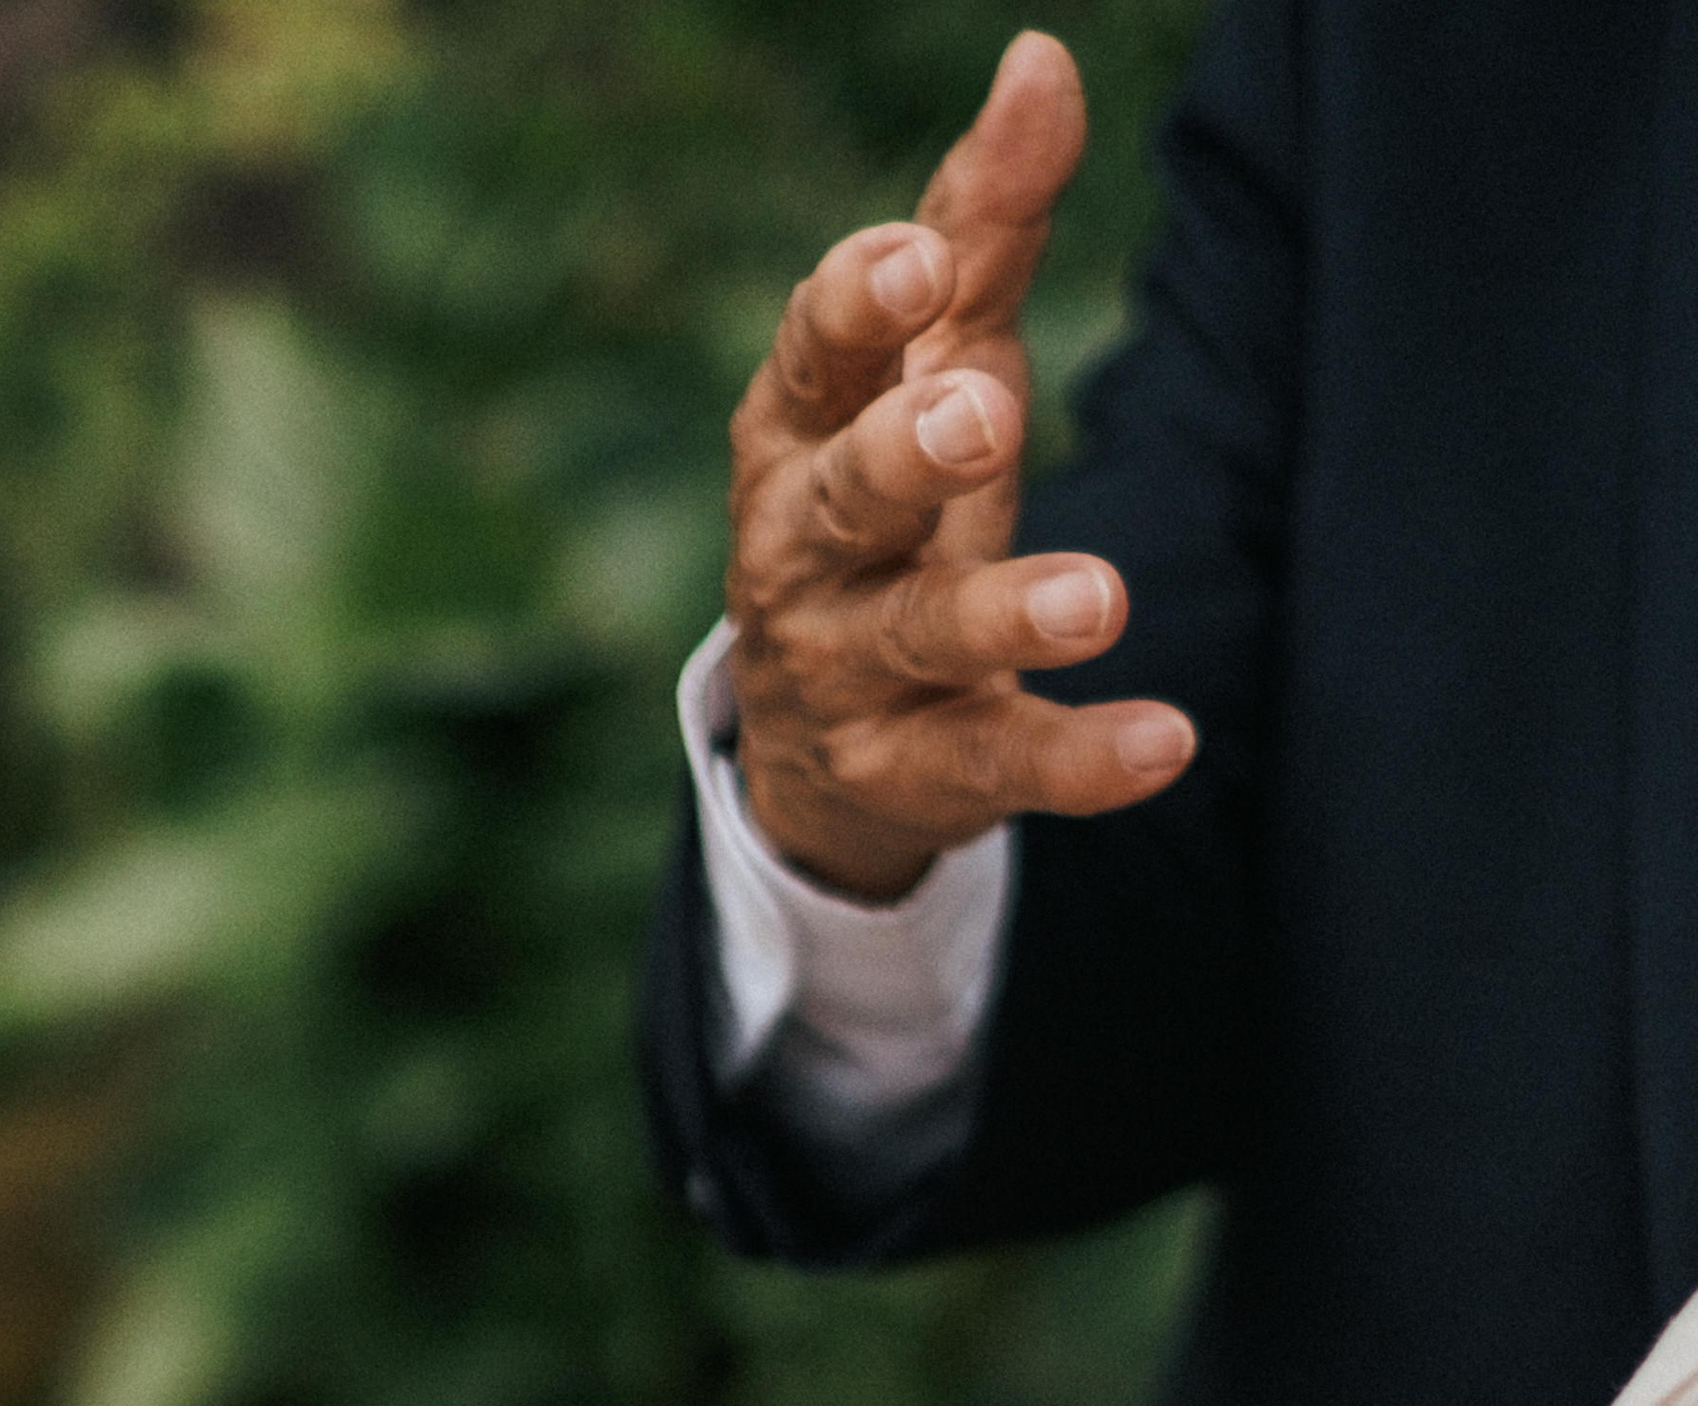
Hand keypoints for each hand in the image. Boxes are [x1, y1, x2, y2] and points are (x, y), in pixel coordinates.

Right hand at [725, 28, 1193, 900]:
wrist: (816, 741)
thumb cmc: (889, 504)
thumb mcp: (932, 364)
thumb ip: (984, 230)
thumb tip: (1043, 60)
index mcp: (798, 432)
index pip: (813, 358)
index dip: (857, 308)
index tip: (918, 259)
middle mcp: (802, 553)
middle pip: (843, 500)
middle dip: (904, 456)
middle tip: (979, 414)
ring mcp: (848, 673)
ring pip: (915, 638)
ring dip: (1004, 613)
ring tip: (1103, 595)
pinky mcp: (913, 776)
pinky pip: (996, 766)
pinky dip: (1079, 760)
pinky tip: (1165, 741)